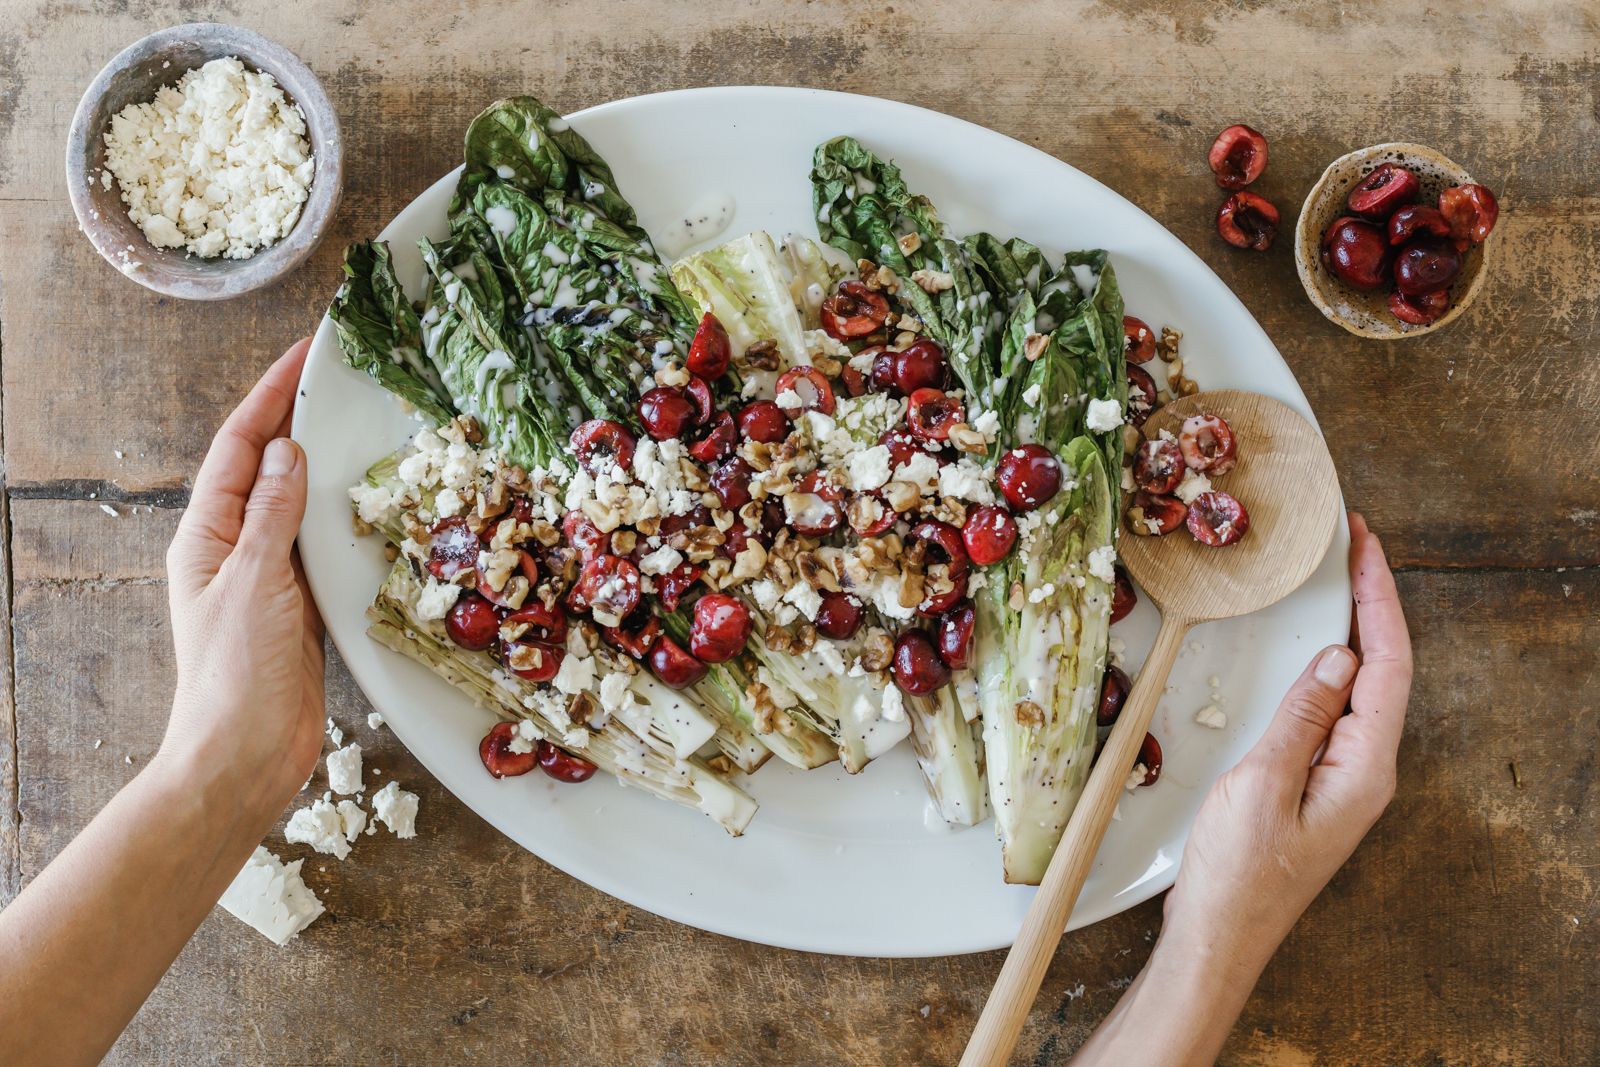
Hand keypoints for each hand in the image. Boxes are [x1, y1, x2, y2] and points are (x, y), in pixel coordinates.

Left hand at [159, 339, 325, 815]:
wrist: (245, 758)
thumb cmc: (235, 676)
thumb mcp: (253, 582)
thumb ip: (273, 514)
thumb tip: (288, 450)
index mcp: (207, 535)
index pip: (239, 446)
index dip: (272, 396)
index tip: (307, 355)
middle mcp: (235, 547)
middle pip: (270, 466)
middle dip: (302, 420)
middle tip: (348, 380)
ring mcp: (269, 577)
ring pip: (302, 504)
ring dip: (331, 466)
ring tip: (371, 429)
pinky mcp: (302, 606)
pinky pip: (325, 546)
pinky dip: (349, 518)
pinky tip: (379, 504)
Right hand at [1070, 513, 1412, 1065]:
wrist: (1218, 939)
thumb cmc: (1235, 874)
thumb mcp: (1261, 783)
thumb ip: (1303, 717)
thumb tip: (1338, 658)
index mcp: (1365, 767)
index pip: (1387, 663)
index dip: (1378, 596)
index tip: (1363, 543)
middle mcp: (1366, 770)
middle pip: (1384, 669)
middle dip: (1372, 601)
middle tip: (1351, 543)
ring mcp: (1344, 780)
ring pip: (1362, 688)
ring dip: (1353, 630)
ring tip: (1337, 579)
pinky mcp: (1317, 786)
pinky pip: (1335, 713)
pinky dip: (1327, 668)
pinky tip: (1311, 650)